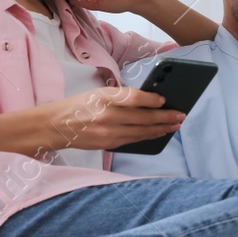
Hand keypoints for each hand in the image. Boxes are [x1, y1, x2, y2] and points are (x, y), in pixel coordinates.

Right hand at [44, 85, 186, 151]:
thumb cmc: (80, 105)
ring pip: (141, 131)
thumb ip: (122, 96)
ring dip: (161, 128)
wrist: (57, 125)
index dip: (151, 99)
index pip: (133, 97)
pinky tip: (158, 133)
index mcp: (104, 97)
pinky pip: (133, 140)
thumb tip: (150, 99)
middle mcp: (107, 115)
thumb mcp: (99, 92)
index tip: (164, 100)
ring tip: (175, 125)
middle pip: (142, 117)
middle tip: (180, 115)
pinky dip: (148, 136)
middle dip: (165, 117)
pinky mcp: (108, 144)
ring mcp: (108, 132)